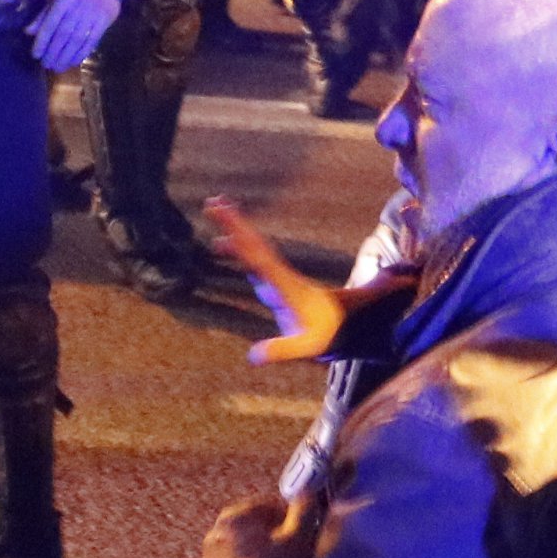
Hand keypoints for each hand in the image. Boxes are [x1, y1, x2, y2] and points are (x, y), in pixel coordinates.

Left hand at [28, 0, 119, 73]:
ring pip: (77, 40)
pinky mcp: (104, 21)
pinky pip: (91, 41)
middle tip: (46, 64)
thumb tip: (28, 32)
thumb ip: (43, 15)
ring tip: (58, 67)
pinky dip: (82, 53)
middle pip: (63, 34)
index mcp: (64, 0)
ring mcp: (92, 14)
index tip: (35, 54)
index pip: (50, 23)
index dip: (42, 40)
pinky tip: (73, 62)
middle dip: (53, 52)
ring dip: (66, 56)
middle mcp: (78, 7)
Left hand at [199, 490, 319, 557]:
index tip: (300, 531)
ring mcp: (207, 557)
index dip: (287, 517)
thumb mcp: (298, 538)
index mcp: (235, 515)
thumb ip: (304, 510)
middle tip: (288, 552)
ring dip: (254, 554)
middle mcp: (215, 532)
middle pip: (249, 527)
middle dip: (269, 536)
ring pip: (238, 548)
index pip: (266, 505)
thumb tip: (307, 491)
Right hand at [206, 197, 346, 362]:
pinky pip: (252, 258)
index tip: (227, 231)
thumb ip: (281, 350)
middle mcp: (279, 275)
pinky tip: (222, 243)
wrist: (342, 321)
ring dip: (235, 228)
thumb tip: (253, 357)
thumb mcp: (306, 346)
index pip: (261, 262)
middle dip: (235, 223)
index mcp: (285, 286)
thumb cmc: (324, 333)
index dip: (243, 246)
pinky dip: (238, 247)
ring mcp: (275, 275)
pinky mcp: (272, 280)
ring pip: (252, 246)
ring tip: (215, 207)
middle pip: (254, 244)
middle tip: (214, 201)